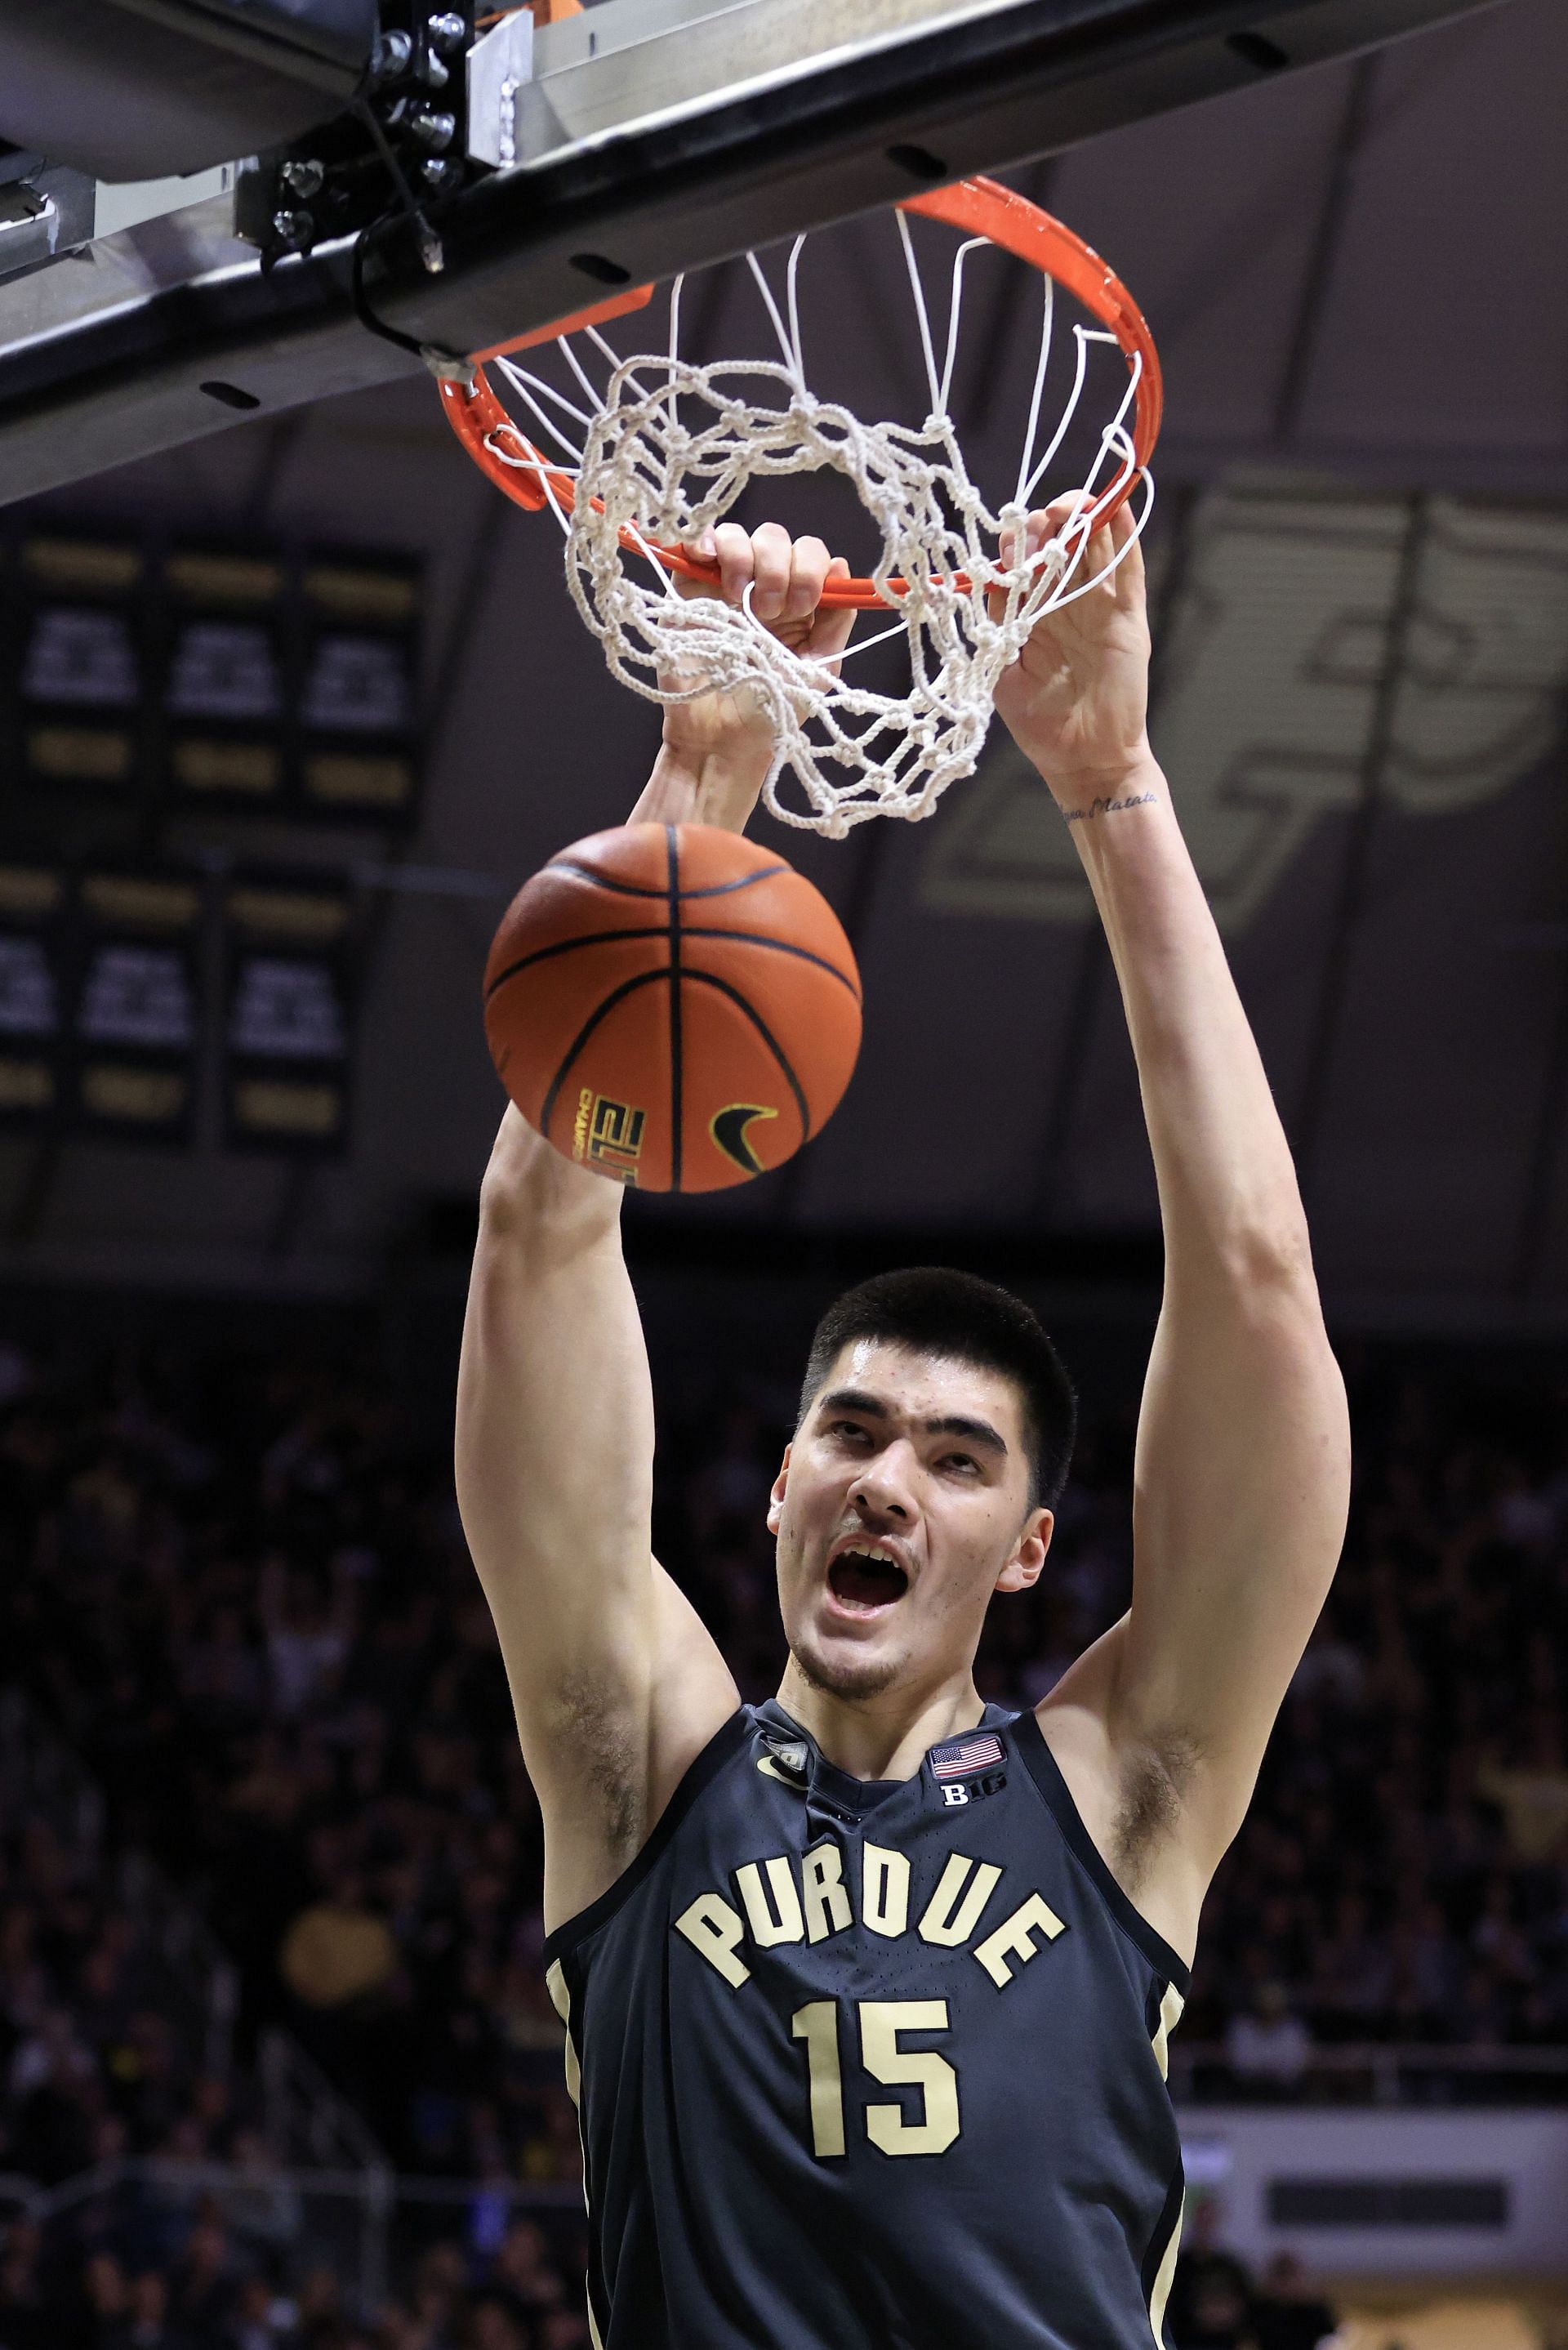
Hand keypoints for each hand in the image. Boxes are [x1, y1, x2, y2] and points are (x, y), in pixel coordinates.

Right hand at [657, 523, 853, 774]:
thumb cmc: (773, 710)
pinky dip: (704, 541)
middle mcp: (762, 588)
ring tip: (739, 598)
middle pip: (774, 538)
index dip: (809, 568)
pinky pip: (695, 546)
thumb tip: (841, 565)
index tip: (803, 606)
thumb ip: (836, 619)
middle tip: (771, 612)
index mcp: (797, 601)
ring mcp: (723, 587)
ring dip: (744, 557)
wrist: (723, 740)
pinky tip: (710, 560)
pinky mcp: (688, 592)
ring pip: (736, 536)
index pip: (808, 553)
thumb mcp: (820, 667)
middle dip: (778, 567)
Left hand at [991, 498, 1151, 799]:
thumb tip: (984, 583)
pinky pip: (1129, 570)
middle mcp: (1065, 606)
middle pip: (1060, 547)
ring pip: (1095, 549)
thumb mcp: (1003, 675)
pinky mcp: (1128, 618)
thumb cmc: (1041, 726)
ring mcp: (1099, 608)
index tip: (1009, 538)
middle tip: (1041, 519)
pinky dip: (1125, 538)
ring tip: (1074, 504)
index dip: (1016, 545)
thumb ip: (995, 631)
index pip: (1023, 565)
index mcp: (1032, 617)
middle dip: (1050, 524)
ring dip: (1084, 521)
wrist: (1086, 760)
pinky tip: (1117, 508)